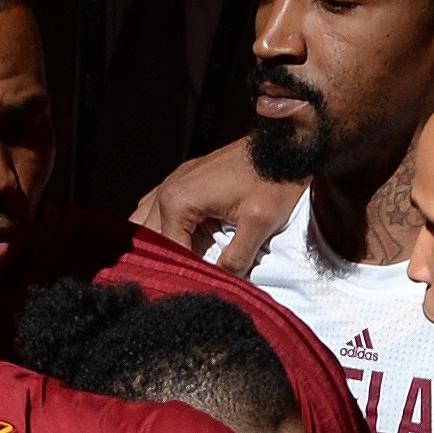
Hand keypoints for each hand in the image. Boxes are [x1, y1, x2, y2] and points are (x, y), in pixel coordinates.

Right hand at [132, 139, 301, 270]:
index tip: (191, 289)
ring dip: (159, 245)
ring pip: (147, 223)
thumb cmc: (274, 178)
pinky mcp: (185, 180)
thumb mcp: (260, 224)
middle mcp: (167, 190)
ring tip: (175, 265)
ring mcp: (174, 182)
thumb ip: (236, 258)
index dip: (179, 275)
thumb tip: (221, 281)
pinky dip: (163, 229)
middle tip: (177, 282)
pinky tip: (178, 243)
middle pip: (149, 239)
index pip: (166, 251)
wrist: (286, 143)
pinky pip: (159, 210)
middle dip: (163, 261)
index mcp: (178, 201)